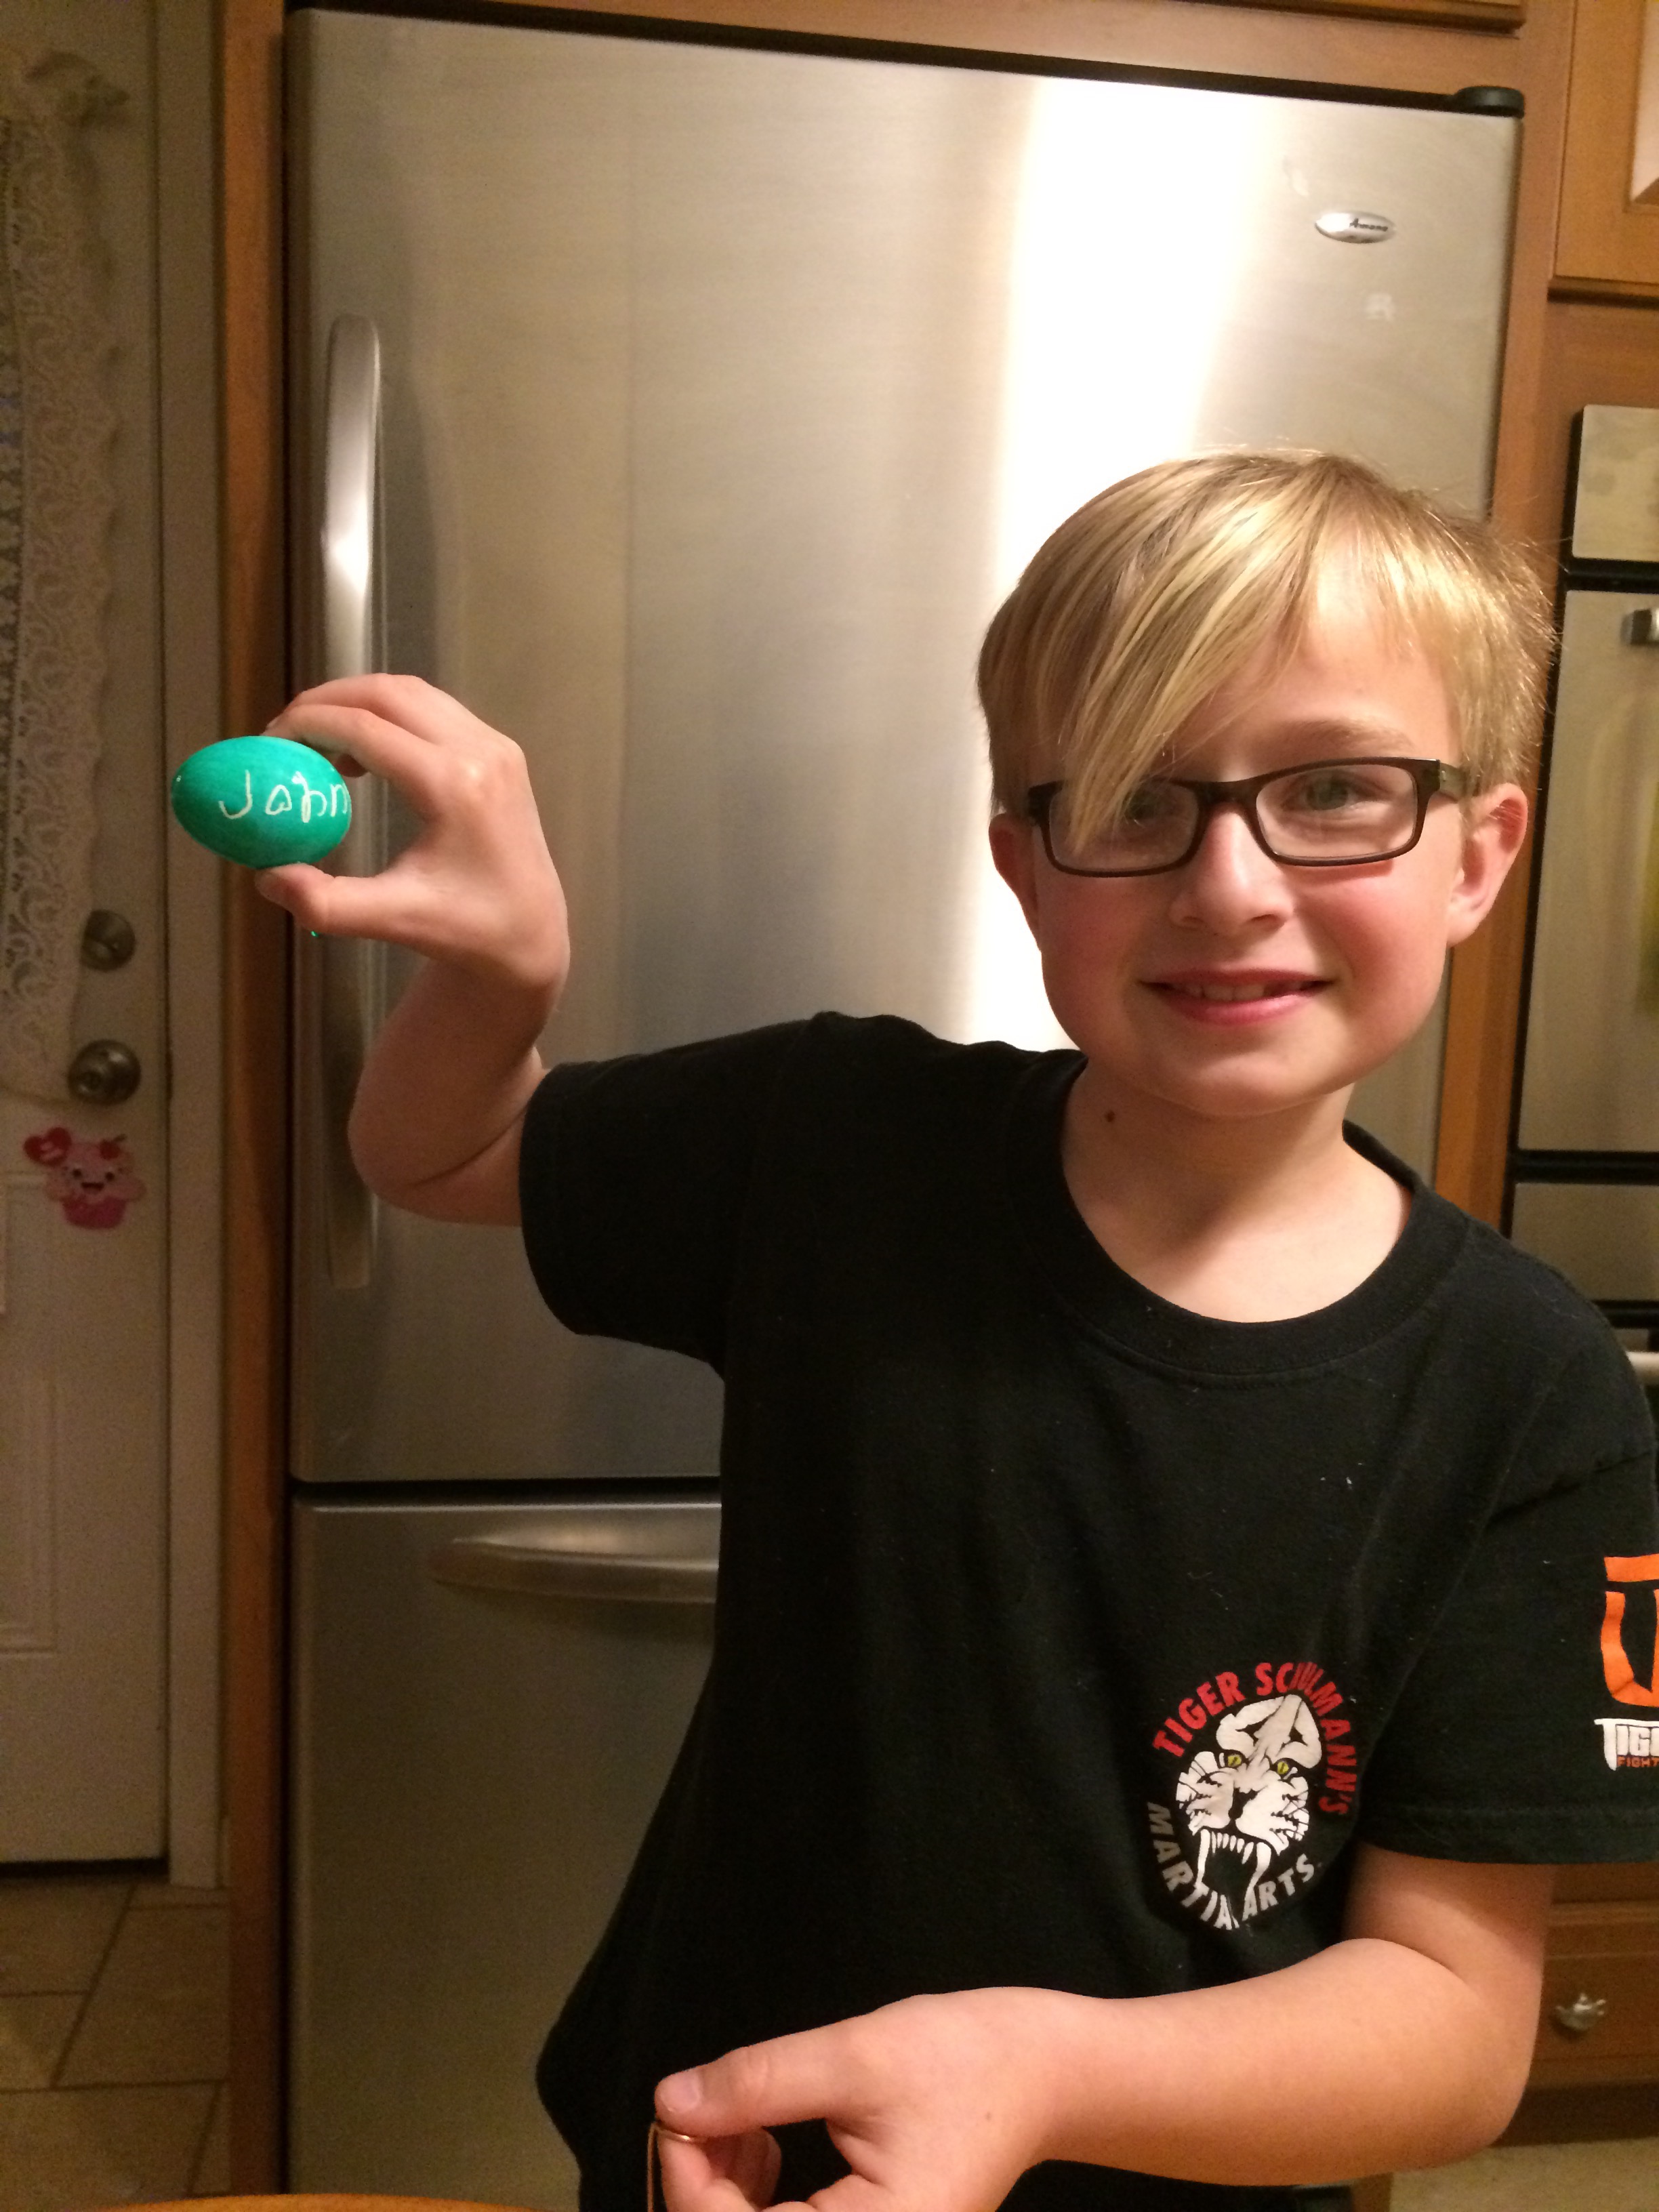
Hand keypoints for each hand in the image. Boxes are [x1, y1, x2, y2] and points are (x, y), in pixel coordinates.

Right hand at [254, 674, 569, 995]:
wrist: (530, 933)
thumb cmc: (465, 930)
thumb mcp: (393, 920)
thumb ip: (325, 903)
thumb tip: (265, 877)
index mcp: (454, 787)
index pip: (366, 728)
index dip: (310, 724)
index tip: (270, 743)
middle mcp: (480, 753)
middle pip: (387, 693)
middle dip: (327, 702)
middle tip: (284, 732)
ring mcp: (495, 746)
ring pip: (412, 693)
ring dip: (358, 703)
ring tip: (316, 741)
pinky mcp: (499, 751)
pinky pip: (434, 710)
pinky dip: (389, 715)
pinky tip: (362, 754)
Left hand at [654, 1991, 1061, 2211]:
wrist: (1043, 2073)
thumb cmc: (964, 2059)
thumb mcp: (855, 2057)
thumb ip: (760, 2083)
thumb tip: (670, 2103)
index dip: (689, 2178)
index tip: (675, 2111)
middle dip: (703, 2186)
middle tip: (705, 2109)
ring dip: (724, 2191)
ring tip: (738, 2116)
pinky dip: (754, 2197)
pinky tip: (762, 2140)